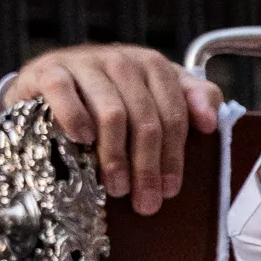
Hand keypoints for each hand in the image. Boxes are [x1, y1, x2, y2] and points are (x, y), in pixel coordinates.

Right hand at [4, 44, 222, 214]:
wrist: (50, 80)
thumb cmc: (110, 95)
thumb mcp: (155, 94)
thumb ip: (192, 100)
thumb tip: (211, 122)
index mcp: (152, 65)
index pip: (173, 113)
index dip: (174, 155)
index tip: (170, 190)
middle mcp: (120, 60)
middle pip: (145, 119)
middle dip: (148, 166)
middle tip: (145, 201)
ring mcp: (84, 63)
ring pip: (111, 112)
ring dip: (115, 156)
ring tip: (116, 188)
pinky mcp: (49, 70)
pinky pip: (65, 93)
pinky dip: (75, 119)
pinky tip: (83, 141)